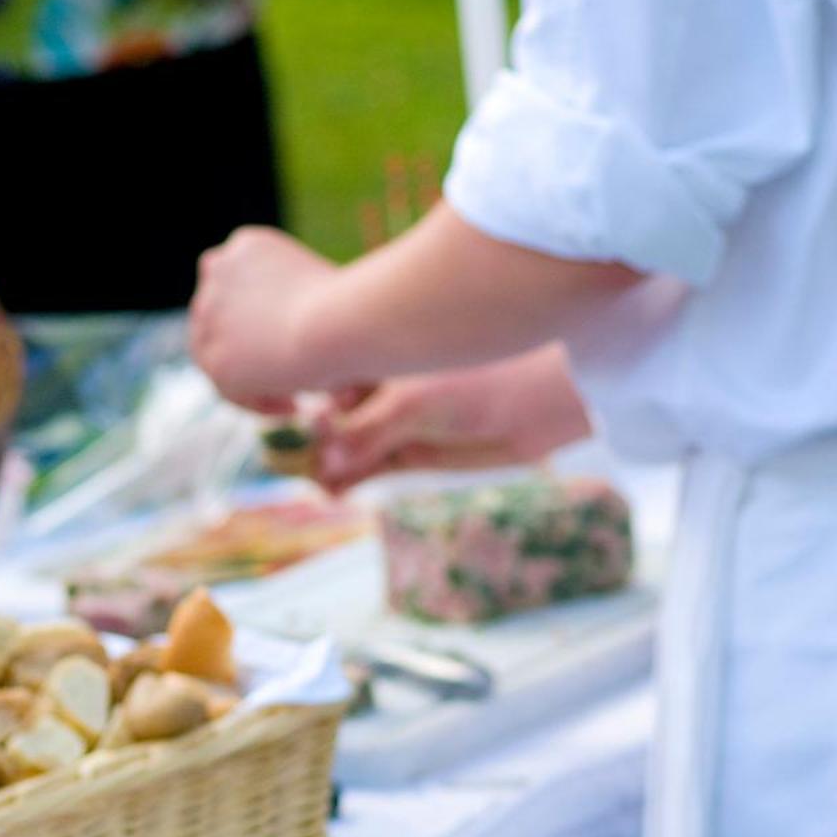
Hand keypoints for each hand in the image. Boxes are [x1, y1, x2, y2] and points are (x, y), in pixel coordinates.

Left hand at [190, 227, 339, 410]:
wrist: (337, 322)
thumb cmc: (351, 307)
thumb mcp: (322, 289)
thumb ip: (293, 304)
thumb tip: (294, 338)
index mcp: (245, 246)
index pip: (234, 288)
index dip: (253, 322)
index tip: (282, 346)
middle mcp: (219, 271)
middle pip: (216, 320)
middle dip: (243, 350)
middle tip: (279, 376)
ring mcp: (209, 314)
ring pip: (217, 356)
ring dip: (249, 379)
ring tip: (292, 398)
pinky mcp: (214, 360)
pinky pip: (230, 391)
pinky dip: (259, 401)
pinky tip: (294, 406)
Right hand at [313, 345, 591, 492]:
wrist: (543, 400)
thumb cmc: (482, 378)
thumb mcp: (412, 403)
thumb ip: (363, 434)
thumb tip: (320, 465)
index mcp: (378, 345)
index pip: (323, 374)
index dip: (304, 401)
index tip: (294, 423)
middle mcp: (380, 378)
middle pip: (328, 416)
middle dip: (311, 439)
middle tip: (295, 459)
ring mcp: (394, 417)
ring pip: (347, 446)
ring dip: (328, 465)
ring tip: (317, 481)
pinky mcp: (410, 451)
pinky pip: (367, 469)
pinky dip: (348, 480)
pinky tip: (332, 491)